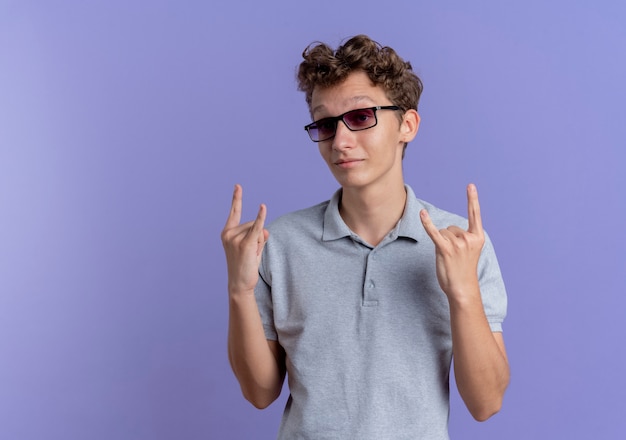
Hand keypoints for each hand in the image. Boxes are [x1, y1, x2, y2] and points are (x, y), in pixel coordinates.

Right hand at [221, 184, 268, 295]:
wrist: (239, 285)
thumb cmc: (245, 266)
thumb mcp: (251, 247)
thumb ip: (258, 234)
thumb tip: (265, 228)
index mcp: (227, 232)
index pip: (234, 212)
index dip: (237, 198)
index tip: (238, 186)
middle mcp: (229, 233)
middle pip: (254, 223)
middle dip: (258, 237)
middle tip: (250, 253)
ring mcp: (235, 239)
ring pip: (258, 229)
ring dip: (260, 243)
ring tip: (251, 256)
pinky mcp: (245, 244)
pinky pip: (257, 228)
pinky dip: (261, 218)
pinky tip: (263, 206)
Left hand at [420, 184, 484, 300]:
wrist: (462, 289)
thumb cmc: (463, 271)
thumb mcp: (469, 252)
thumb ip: (461, 238)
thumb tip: (445, 230)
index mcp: (478, 238)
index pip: (475, 215)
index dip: (472, 199)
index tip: (470, 185)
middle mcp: (469, 238)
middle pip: (451, 227)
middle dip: (448, 239)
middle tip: (454, 257)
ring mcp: (458, 244)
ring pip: (442, 232)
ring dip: (441, 244)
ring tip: (448, 258)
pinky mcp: (445, 249)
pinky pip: (434, 233)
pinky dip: (427, 223)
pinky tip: (422, 213)